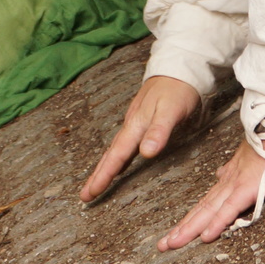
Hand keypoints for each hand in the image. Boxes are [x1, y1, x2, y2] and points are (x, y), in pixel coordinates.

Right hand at [80, 74, 200, 201]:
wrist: (179, 67)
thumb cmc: (177, 89)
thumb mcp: (171, 110)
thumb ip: (159, 130)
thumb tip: (145, 153)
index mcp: (136, 125)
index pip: (117, 156)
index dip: (104, 175)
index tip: (90, 193)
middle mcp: (131, 125)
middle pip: (111, 155)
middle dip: (98, 176)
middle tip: (85, 196)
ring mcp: (135, 122)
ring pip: (117, 150)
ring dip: (106, 168)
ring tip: (96, 184)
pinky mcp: (142, 120)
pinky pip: (125, 144)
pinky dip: (118, 157)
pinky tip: (120, 163)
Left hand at [157, 137, 264, 247]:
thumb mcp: (247, 160)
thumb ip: (233, 170)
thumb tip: (220, 175)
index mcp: (228, 180)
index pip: (205, 204)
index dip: (190, 219)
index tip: (175, 232)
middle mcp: (226, 184)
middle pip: (201, 211)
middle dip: (182, 229)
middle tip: (163, 245)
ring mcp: (235, 187)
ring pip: (208, 212)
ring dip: (190, 229)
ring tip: (173, 243)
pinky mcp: (247, 189)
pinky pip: (230, 209)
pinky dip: (217, 223)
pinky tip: (206, 236)